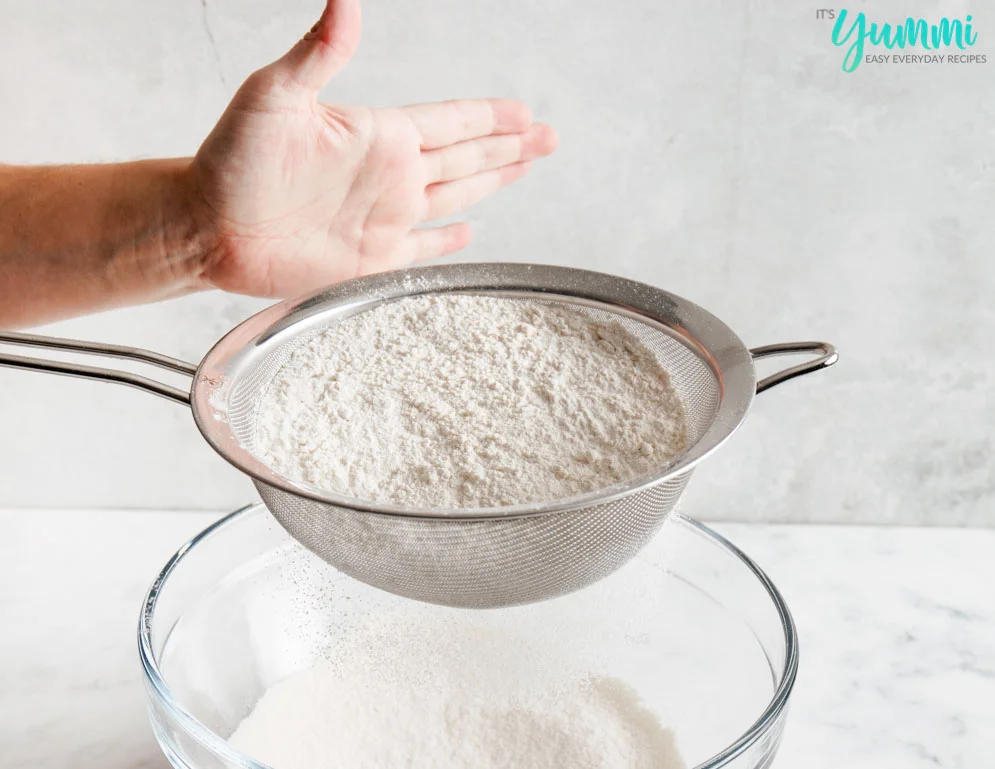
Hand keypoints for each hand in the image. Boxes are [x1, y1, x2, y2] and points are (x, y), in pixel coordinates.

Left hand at [189, 0, 557, 297]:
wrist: (207, 226)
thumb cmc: (231, 159)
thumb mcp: (274, 95)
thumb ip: (318, 52)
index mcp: (378, 135)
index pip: (450, 121)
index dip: (489, 116)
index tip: (522, 110)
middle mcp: (390, 175)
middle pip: (468, 156)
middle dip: (510, 147)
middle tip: (547, 137)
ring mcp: (384, 218)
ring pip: (457, 195)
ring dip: (494, 181)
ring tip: (526, 167)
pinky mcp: (372, 259)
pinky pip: (423, 250)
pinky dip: (449, 243)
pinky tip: (468, 232)